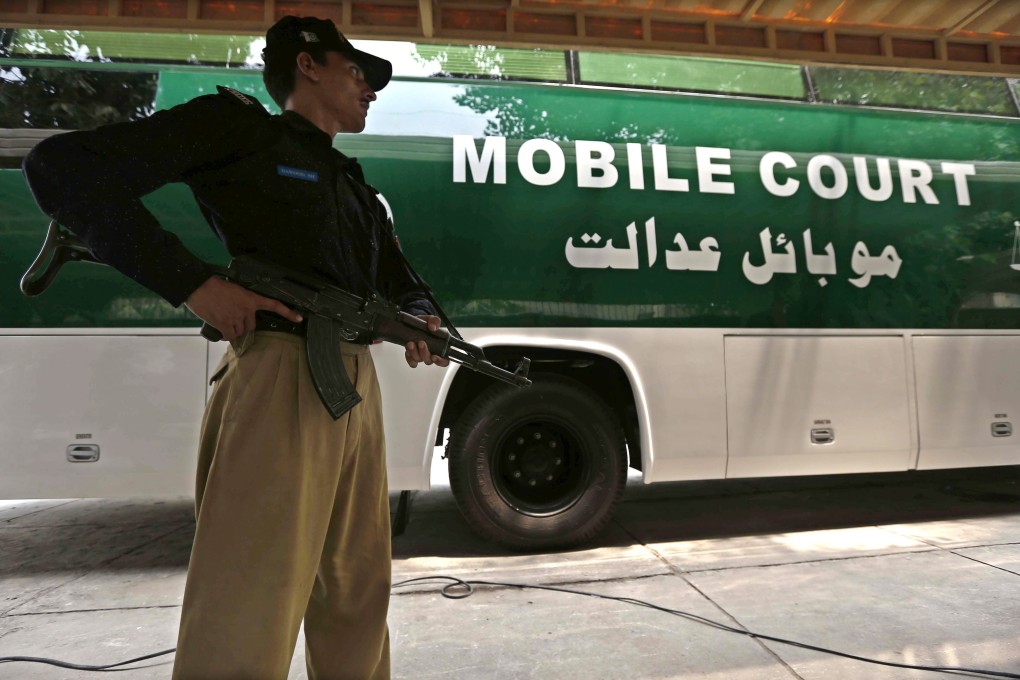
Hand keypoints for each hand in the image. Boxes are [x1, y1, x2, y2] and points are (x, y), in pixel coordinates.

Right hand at [184, 276, 302, 340]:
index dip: (288, 313)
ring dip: (233, 330)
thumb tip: (241, 313)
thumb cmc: (214, 286)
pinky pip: (230, 336)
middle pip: (251, 326)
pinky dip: (226, 336)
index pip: (274, 305)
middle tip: (232, 317)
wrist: (199, 287)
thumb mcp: (234, 290)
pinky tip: (222, 330)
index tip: (299, 318)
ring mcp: (236, 318)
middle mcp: (247, 309)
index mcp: (251, 298)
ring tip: (223, 319)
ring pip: (240, 332)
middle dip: (243, 325)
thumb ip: (242, 301)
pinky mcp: (225, 324)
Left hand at [405, 315, 450, 368]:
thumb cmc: (426, 324)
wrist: (415, 323)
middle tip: (421, 342)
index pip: (444, 360)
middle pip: (429, 361)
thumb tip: (433, 327)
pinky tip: (407, 351)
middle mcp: (431, 354)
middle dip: (424, 353)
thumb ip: (435, 321)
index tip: (434, 356)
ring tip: (410, 343)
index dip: (440, 361)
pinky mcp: (413, 356)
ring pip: (419, 360)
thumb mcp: (431, 319)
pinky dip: (409, 358)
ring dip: (414, 353)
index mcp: (440, 347)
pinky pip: (411, 362)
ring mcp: (421, 355)